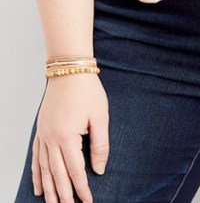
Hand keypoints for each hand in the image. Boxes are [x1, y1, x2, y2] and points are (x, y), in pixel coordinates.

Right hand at [32, 73, 108, 202]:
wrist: (69, 71)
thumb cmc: (88, 92)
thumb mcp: (100, 117)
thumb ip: (100, 145)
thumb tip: (99, 169)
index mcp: (68, 137)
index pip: (76, 170)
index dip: (82, 188)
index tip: (87, 201)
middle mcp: (51, 140)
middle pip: (58, 174)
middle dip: (64, 194)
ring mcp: (43, 136)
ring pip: (45, 169)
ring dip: (49, 189)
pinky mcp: (40, 132)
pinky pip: (36, 158)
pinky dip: (37, 174)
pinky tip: (39, 186)